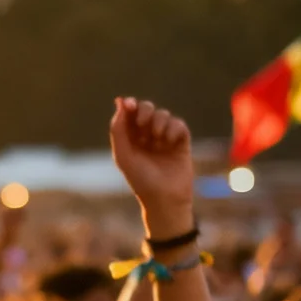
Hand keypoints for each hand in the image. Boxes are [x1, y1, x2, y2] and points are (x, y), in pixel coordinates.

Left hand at [108, 97, 194, 234]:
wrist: (164, 198)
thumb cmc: (140, 180)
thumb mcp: (123, 155)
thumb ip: (118, 129)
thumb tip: (119, 101)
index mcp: (131, 138)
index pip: (130, 113)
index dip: (130, 104)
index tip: (129, 104)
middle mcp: (147, 136)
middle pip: (147, 109)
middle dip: (145, 110)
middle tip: (143, 123)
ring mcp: (165, 138)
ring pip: (163, 115)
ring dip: (159, 122)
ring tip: (156, 139)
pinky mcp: (181, 142)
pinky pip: (179, 124)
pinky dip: (173, 128)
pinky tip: (168, 142)